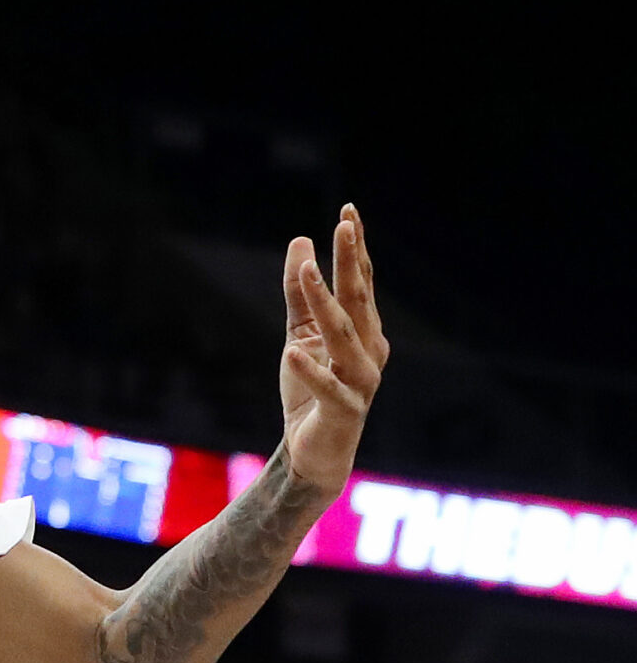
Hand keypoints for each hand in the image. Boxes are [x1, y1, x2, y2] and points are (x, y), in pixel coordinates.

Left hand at [277, 204, 389, 494]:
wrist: (314, 451)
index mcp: (364, 332)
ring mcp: (361, 382)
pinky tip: (292, 351)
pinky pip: (327, 387)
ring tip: (307, 271)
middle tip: (344, 225)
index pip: (360, 283)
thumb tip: (300, 241)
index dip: (355, 249)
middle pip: (358, 300)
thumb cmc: (311, 390)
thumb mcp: (299, 334)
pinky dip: (311, 370)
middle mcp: (370, 352)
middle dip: (351, 263)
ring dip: (326, 303)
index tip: (348, 211)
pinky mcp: (344, 411)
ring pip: (344, 336)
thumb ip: (299, 294)